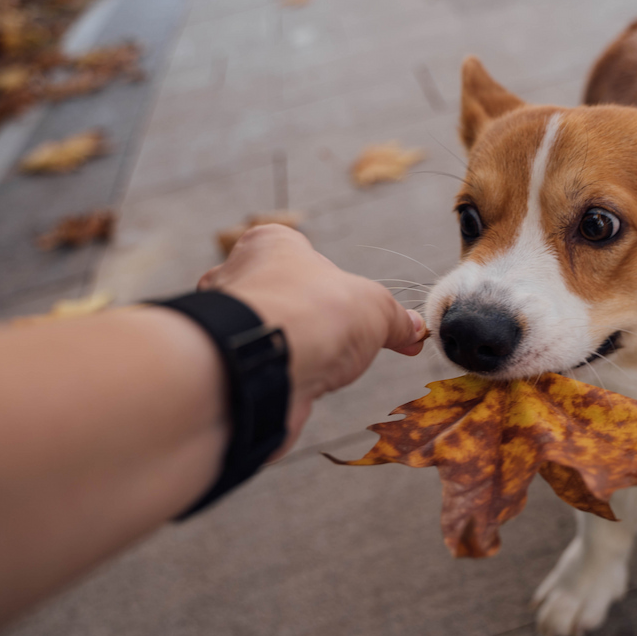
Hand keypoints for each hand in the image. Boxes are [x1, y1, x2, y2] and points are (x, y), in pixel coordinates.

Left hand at [197, 224, 426, 454]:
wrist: (264, 366)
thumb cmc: (312, 314)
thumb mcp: (375, 309)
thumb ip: (395, 319)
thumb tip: (413, 329)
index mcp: (270, 246)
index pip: (300, 254)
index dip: (332, 280)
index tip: (359, 307)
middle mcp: (237, 280)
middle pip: (282, 297)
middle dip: (313, 320)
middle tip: (342, 341)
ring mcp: (225, 326)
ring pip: (266, 337)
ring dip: (295, 353)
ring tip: (322, 367)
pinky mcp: (223, 369)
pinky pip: (254, 372)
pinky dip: (277, 382)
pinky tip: (298, 389)